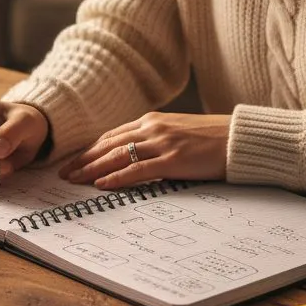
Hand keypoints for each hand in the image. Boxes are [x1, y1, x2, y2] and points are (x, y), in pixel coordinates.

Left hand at [58, 113, 229, 188]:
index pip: (112, 136)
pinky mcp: (173, 160)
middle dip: (84, 159)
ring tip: (74, 180)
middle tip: (64, 172)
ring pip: (117, 156)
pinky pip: (137, 170)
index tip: (75, 160)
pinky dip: (116, 177)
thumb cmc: (214, 138)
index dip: (91, 149)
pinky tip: (101, 184)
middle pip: (108, 144)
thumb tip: (140, 156)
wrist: (241, 138)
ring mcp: (162, 143)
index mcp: (152, 121)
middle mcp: (152, 128)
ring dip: (92, 168)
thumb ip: (158, 140)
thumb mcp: (180, 133)